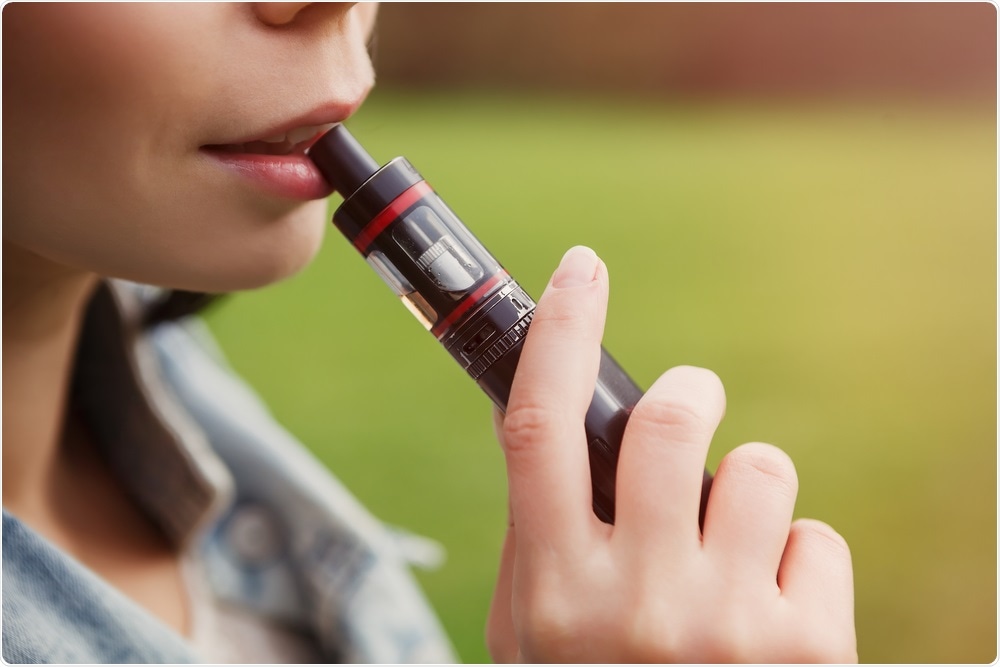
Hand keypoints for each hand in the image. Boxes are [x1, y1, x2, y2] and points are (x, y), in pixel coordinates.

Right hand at [486, 246, 856, 662]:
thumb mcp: (536, 638)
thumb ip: (543, 542)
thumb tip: (565, 433)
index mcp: (552, 591)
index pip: (541, 427)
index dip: (561, 332)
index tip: (579, 269)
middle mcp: (633, 604)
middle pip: (669, 420)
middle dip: (689, 396)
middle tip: (690, 412)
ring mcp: (724, 628)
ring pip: (759, 468)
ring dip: (745, 490)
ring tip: (727, 551)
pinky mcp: (809, 651)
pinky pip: (816, 537)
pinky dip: (794, 561)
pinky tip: (771, 614)